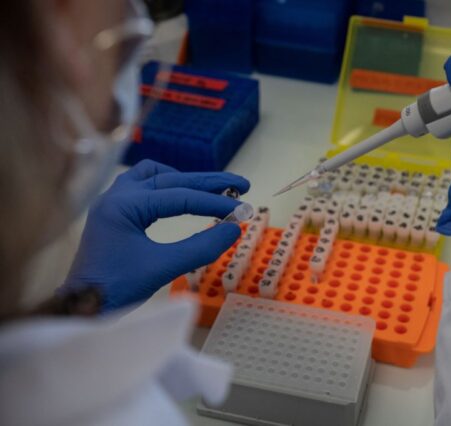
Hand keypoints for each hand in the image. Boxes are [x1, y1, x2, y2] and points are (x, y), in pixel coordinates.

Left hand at [62, 160, 249, 310]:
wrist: (80, 307)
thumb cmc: (116, 289)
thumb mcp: (163, 268)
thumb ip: (201, 247)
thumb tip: (234, 229)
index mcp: (124, 205)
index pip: (181, 197)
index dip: (215, 201)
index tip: (243, 208)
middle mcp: (117, 195)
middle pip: (171, 179)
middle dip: (208, 182)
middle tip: (240, 185)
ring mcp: (113, 202)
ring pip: (153, 175)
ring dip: (183, 179)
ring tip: (209, 189)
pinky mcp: (114, 213)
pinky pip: (142, 186)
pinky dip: (165, 188)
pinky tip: (179, 198)